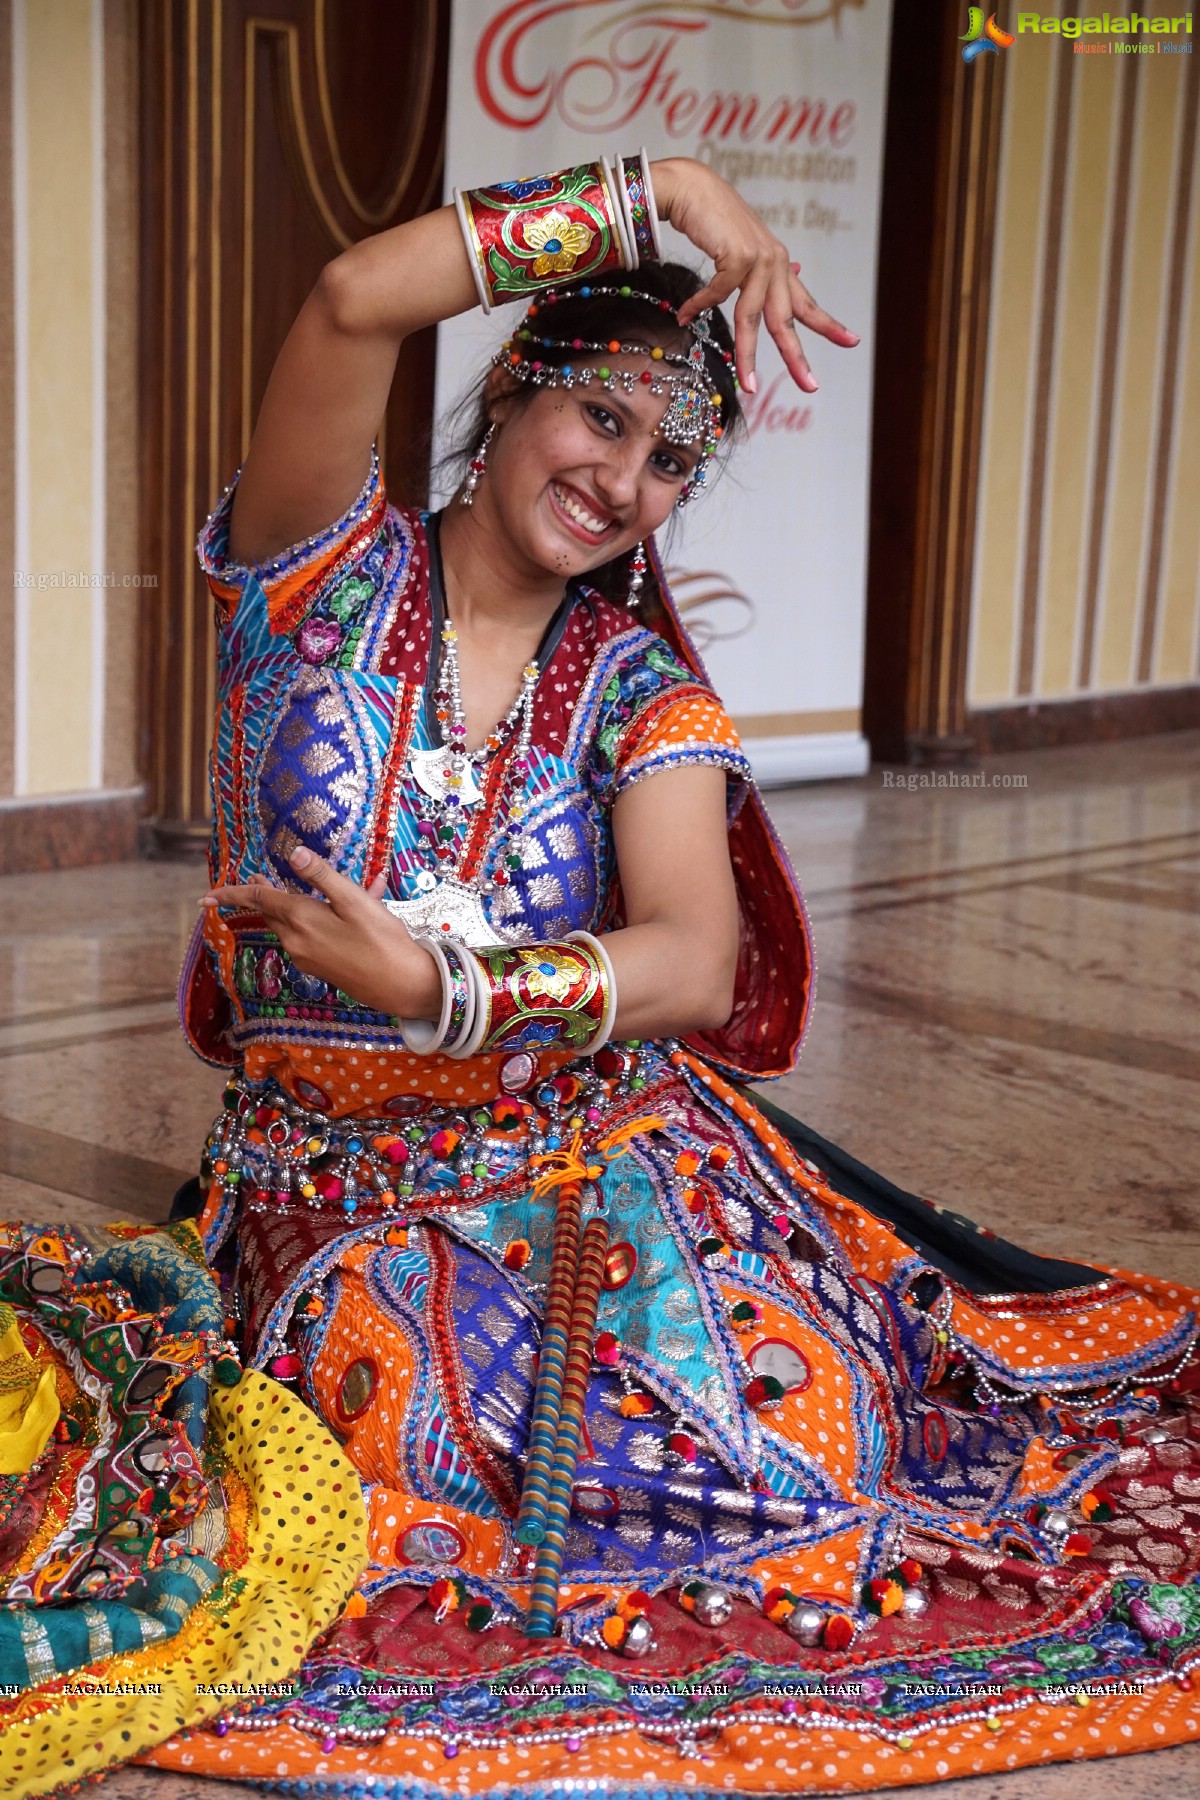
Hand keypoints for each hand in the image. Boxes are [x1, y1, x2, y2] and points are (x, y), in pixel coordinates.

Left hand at [202, 845, 441, 1020]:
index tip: (206, 897)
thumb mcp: (354, 901)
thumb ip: (321, 876)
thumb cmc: (382, 940)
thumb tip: (294, 853)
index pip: (258, 898)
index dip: (232, 893)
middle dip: (262, 894)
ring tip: (318, 887)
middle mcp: (296, 940)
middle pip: (271, 911)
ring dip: (300, 904)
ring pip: (293, 923)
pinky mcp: (321, 967)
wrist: (402, 986)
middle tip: (255, 877)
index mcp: (301, 919)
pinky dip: (322, 919)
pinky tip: (353, 909)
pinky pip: (312, 936)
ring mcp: (307, 957)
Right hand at [650, 157, 859, 395]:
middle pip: (787, 319)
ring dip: (748, 353)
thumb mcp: (740, 251)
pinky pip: (720, 295)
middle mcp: (774, 262)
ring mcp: (758, 258)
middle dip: (797, 356)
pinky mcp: (738, 255)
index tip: (852, 342)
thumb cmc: (711, 221)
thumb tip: (791, 274)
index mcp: (777, 266)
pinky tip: (684, 315)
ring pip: (754, 317)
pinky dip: (700, 306)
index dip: (829, 324)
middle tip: (810, 385)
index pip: (805, 302)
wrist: (691, 188)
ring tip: (748, 384)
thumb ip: (759, 274)